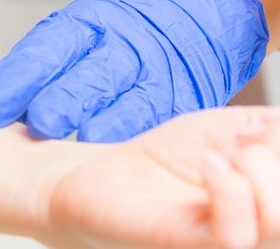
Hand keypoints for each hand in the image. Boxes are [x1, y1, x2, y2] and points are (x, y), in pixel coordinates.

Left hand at [0, 0, 268, 141]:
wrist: (200, 6)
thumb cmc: (124, 26)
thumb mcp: (82, 29)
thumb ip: (42, 65)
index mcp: (86, 22)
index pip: (43, 50)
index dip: (13, 81)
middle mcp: (121, 43)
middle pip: (86, 74)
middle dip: (59, 101)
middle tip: (33, 125)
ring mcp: (155, 69)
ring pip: (127, 98)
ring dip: (101, 123)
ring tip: (78, 142)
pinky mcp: (182, 96)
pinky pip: (158, 117)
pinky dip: (135, 134)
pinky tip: (114, 150)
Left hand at [47, 106, 279, 248]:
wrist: (106, 174)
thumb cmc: (170, 159)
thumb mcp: (235, 132)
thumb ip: (274, 132)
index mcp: (271, 206)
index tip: (260, 133)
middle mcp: (261, 236)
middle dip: (277, 158)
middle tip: (241, 143)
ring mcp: (229, 247)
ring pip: (278, 226)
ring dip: (257, 170)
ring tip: (217, 156)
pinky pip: (233, 238)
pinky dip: (229, 188)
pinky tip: (208, 166)